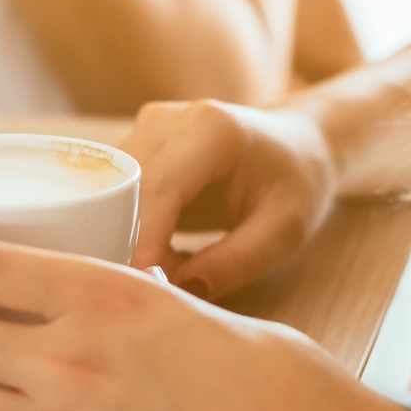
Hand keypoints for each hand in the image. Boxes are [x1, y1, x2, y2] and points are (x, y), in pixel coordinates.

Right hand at [122, 100, 335, 300]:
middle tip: (161, 290)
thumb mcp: (285, 230)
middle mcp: (169, 120)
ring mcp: (147, 127)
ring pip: (112, 192)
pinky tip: (166, 254)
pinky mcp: (136, 142)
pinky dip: (132, 230)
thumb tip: (181, 291)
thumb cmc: (296, 182)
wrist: (297, 143)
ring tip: (174, 271)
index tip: (141, 286)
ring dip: (132, 240)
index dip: (143, 239)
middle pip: (125, 188)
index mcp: (212, 129)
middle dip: (132, 245)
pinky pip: (115, 192)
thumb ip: (237, 261)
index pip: (159, 187)